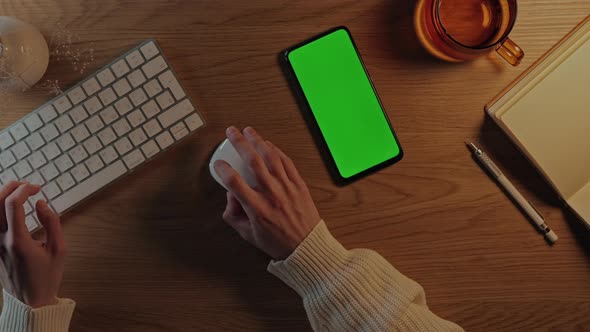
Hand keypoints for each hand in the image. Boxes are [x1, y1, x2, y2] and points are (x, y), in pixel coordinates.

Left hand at [0, 182, 65, 307]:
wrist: (30, 301)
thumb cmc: (46, 277)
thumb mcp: (59, 250)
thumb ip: (52, 223)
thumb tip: (41, 204)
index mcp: (18, 241)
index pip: (13, 205)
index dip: (25, 190)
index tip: (37, 189)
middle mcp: (1, 241)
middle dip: (11, 188)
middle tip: (26, 186)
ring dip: (2, 196)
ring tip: (18, 193)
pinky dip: (0, 210)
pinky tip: (11, 208)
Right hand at [214, 127, 320, 259]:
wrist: (306, 246)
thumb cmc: (277, 242)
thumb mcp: (248, 234)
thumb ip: (233, 215)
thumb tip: (229, 195)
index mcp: (256, 208)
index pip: (234, 183)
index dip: (223, 169)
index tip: (218, 163)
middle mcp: (271, 194)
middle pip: (253, 162)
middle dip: (240, 143)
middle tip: (232, 132)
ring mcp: (286, 187)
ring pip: (271, 157)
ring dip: (258, 141)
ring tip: (249, 131)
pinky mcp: (298, 184)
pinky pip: (286, 162)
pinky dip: (276, 151)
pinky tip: (268, 144)